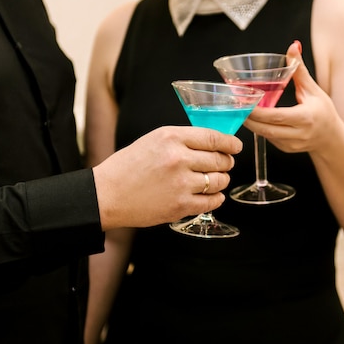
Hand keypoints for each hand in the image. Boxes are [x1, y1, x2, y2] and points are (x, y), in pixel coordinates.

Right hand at [92, 126, 241, 229]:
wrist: (107, 195)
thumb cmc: (127, 167)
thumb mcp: (153, 141)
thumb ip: (182, 141)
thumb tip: (212, 144)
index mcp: (171, 138)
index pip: (213, 138)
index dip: (230, 143)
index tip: (236, 146)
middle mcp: (179, 159)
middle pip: (220, 160)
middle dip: (226, 162)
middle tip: (225, 164)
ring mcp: (181, 183)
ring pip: (219, 181)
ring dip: (222, 181)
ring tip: (216, 181)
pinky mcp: (181, 205)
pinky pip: (212, 201)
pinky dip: (216, 198)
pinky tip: (212, 196)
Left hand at [243, 41, 340, 154]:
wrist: (330, 137)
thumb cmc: (323, 111)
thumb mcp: (313, 90)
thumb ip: (299, 69)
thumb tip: (293, 47)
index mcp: (306, 118)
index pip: (276, 116)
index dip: (257, 111)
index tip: (245, 101)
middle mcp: (298, 134)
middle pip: (266, 128)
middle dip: (248, 117)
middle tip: (236, 104)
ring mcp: (291, 144)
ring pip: (265, 134)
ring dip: (252, 123)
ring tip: (241, 109)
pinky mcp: (285, 149)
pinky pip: (268, 138)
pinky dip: (260, 128)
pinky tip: (254, 118)